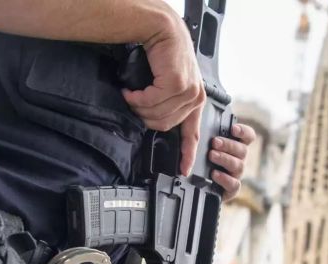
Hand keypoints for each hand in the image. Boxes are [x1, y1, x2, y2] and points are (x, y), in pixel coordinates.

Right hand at [122, 10, 205, 175]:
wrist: (161, 29)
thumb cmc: (162, 55)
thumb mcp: (168, 83)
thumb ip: (166, 103)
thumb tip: (152, 122)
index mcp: (195, 100)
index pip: (193, 133)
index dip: (187, 153)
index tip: (183, 170)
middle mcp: (195, 98)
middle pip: (163, 125)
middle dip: (144, 117)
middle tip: (133, 104)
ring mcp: (188, 91)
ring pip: (156, 115)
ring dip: (138, 106)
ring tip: (132, 94)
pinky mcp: (177, 84)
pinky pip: (150, 102)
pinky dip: (136, 97)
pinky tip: (131, 89)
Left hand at [209, 123, 255, 200]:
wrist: (201, 187)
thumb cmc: (204, 162)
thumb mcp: (206, 146)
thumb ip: (209, 136)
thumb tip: (203, 124)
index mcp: (237, 146)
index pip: (248, 136)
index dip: (244, 132)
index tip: (233, 129)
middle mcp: (239, 160)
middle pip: (242, 150)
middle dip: (228, 145)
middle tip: (215, 142)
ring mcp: (237, 175)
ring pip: (238, 166)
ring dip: (224, 159)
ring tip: (211, 155)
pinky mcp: (232, 189)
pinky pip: (234, 184)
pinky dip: (224, 178)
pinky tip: (214, 174)